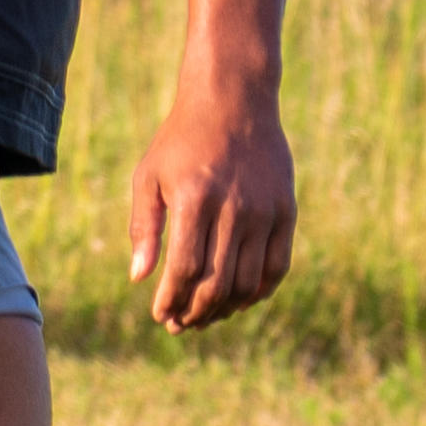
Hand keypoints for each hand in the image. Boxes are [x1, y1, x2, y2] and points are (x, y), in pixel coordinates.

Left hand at [127, 86, 295, 328]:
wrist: (234, 100)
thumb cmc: (181, 139)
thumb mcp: (149, 175)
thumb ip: (144, 227)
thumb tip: (138, 278)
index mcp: (195, 198)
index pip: (184, 269)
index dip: (171, 300)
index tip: (160, 315)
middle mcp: (234, 208)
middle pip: (216, 283)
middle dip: (194, 313)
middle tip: (180, 325)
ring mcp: (265, 211)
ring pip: (247, 282)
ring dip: (224, 309)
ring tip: (204, 316)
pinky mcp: (286, 211)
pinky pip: (276, 267)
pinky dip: (258, 292)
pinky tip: (238, 300)